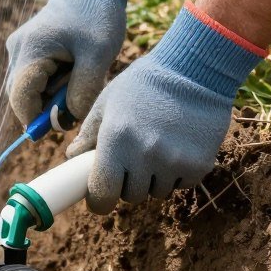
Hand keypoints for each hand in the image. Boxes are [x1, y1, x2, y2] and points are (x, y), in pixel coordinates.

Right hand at [6, 0, 142, 124]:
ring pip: (26, 87)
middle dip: (44, 107)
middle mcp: (17, 49)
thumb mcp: (98, 57)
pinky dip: (50, 83)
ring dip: (49, 94)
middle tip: (76, 101)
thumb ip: (82, 92)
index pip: (20, 98)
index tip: (61, 125)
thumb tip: (64, 121)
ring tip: (76, 79)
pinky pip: (32, 76)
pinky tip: (71, 71)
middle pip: (20, 95)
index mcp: (32, 49)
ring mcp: (20, 47)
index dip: (36, 119)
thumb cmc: (97, 16)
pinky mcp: (27, 47)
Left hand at [67, 3, 265, 211]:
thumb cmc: (144, 84)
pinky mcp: (199, 165)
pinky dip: (178, 173)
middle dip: (128, 183)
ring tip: (157, 147)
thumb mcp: (109, 101)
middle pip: (131, 195)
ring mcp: (174, 161)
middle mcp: (144, 154)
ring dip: (154, 178)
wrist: (194, 69)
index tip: (99, 198)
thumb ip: (89, 133)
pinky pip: (181, 184)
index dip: (98, 200)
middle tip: (132, 159)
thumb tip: (71, 157)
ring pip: (157, 192)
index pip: (102, 193)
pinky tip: (178, 145)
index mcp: (116, 139)